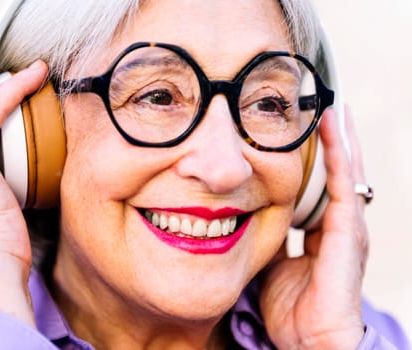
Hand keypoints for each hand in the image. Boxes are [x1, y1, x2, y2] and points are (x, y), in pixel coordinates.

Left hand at [259, 107, 366, 348]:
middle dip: (334, 141)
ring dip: (340, 140)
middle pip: (339, 174)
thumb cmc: (289, 307)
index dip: (316, 159)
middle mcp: (339, 226)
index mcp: (321, 233)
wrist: (307, 341)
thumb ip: (264, 238)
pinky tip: (334, 131)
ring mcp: (347, 228)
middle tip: (326, 107)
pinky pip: (342, 186)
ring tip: (335, 109)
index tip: (304, 130)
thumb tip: (240, 218)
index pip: (320, 186)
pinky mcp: (348, 234)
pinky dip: (339, 157)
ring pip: (346, 173)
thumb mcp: (270, 262)